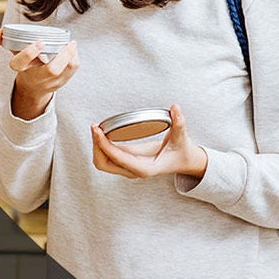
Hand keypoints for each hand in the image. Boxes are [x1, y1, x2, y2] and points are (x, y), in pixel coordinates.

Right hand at [0, 28, 78, 119]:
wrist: (33, 88)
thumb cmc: (26, 67)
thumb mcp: (15, 54)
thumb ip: (5, 41)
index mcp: (21, 69)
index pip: (21, 63)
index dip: (29, 52)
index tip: (39, 42)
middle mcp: (37, 77)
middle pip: (51, 70)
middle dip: (61, 56)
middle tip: (66, 42)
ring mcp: (51, 82)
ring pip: (65, 70)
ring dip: (71, 55)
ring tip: (71, 43)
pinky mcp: (62, 81)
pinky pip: (72, 69)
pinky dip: (74, 57)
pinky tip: (73, 49)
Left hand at [90, 105, 208, 179]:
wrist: (183, 161)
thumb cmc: (181, 151)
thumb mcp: (182, 137)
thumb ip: (179, 123)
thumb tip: (175, 108)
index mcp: (145, 169)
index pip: (118, 159)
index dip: (104, 145)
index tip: (97, 130)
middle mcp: (134, 171)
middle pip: (104, 164)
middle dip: (96, 146)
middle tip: (95, 127)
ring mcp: (128, 168)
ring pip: (102, 162)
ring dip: (96, 146)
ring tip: (96, 128)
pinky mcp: (126, 162)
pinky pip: (106, 157)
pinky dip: (101, 145)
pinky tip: (101, 132)